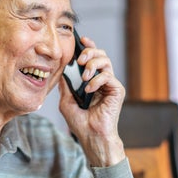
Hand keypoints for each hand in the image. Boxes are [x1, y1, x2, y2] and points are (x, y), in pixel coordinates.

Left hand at [58, 35, 125, 166]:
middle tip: (81, 60)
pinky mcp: (117, 91)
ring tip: (84, 77)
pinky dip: (97, 80)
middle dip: (90, 52)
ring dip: (93, 65)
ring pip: (106, 62)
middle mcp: (102, 81)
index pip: (92, 59)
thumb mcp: (66, 101)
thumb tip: (60, 69)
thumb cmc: (80, 123)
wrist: (91, 136)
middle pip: (101, 55)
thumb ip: (65, 85)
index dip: (88, 47)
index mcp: (91, 81)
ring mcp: (110, 85)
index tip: (81, 40)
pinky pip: (108, 76)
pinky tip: (89, 90)